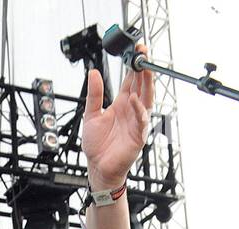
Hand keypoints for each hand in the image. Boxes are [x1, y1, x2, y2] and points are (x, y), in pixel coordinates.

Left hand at [81, 44, 152, 189]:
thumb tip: (93, 73)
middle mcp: (131, 111)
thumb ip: (94, 94)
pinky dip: (139, 110)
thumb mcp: (91, 115)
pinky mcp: (138, 136)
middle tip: (143, 53)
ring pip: (146, 99)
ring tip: (144, 69)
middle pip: (142, 86)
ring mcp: (136, 122)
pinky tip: (135, 99)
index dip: (134, 66)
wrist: (98, 167)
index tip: (135, 50)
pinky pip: (142, 120)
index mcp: (122, 104)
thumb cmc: (97, 145)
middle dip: (144, 69)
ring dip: (146, 84)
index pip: (131, 80)